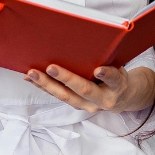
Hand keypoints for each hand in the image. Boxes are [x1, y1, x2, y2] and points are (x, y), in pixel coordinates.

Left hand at [24, 64, 154, 113]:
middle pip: (84, 90)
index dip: (107, 75)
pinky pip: (59, 97)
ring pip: (66, 97)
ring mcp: (89, 106)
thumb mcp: (120, 68)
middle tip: (51, 68)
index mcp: (118, 86)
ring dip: (47, 85)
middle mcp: (104, 99)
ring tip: (33, 73)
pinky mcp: (78, 106)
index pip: (114, 80)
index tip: (99, 70)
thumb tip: (87, 47)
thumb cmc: (118, 78)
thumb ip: (109, 63)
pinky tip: (33, 79)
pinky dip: (44, 87)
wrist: (121, 98)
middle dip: (66, 79)